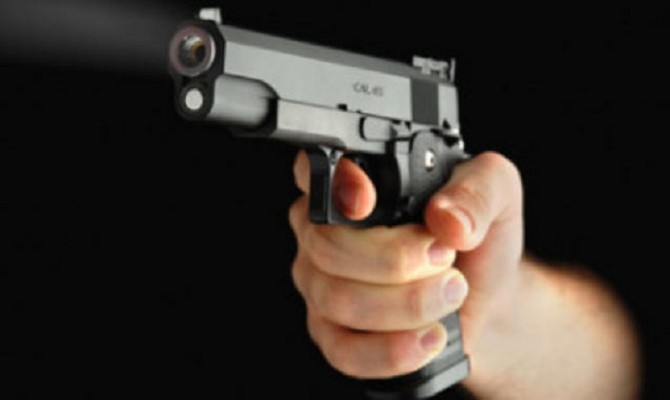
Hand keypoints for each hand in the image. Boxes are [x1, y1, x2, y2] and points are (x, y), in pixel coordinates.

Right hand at [288, 150, 523, 378]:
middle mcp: (324, 232)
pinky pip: (345, 350)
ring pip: (338, 301)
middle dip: (395, 259)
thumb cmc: (479, 237)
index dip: (332, 184)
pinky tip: (430, 336)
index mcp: (351, 183)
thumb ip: (477, 190)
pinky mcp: (333, 336)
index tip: (368, 204)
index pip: (312, 171)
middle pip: (326, 246)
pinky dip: (393, 349)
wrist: (488, 297)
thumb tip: (447, 220)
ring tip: (451, 292)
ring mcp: (322, 286)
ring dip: (407, 303)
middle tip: (445, 257)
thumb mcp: (497, 192)